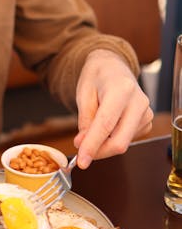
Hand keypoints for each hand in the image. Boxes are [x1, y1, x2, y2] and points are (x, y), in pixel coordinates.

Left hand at [73, 49, 152, 168]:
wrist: (113, 67)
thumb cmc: (97, 76)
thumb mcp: (83, 93)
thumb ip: (84, 120)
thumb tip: (83, 144)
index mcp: (121, 89)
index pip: (106, 125)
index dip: (92, 146)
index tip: (81, 161)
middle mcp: (138, 101)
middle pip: (120, 140)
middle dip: (99, 152)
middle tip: (82, 153)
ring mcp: (146, 112)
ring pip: (123, 142)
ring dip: (104, 144)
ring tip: (93, 128)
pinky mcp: (147, 121)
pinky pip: (128, 139)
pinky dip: (113, 138)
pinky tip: (107, 125)